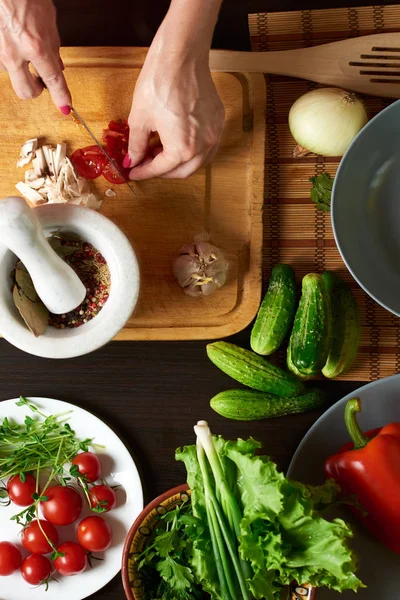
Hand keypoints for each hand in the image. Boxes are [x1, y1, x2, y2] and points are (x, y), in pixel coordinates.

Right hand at [0, 0, 70, 111]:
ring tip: (23, 45)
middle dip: (36, 90)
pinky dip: (10, 54)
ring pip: (13, 74)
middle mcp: (14, 52)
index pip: (53, 80)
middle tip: (41, 82)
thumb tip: (57, 65)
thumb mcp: (47, 20)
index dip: (61, 96)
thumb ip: (53, 46)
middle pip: (26, 92)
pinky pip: (3, 61)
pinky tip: (12, 39)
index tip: (65, 107)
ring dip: (20, 67)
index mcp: (35, 45)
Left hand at [126, 43, 224, 179]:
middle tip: (146, 163)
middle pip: (182, 171)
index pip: (161, 169)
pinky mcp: (218, 121)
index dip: (144, 172)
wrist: (181, 56)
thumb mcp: (140, 118)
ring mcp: (214, 134)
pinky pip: (207, 146)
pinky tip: (179, 140)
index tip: (134, 172)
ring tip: (161, 151)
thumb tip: (133, 160)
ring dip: (180, 163)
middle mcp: (203, 147)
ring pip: (198, 161)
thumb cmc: (159, 83)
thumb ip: (137, 145)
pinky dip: (193, 150)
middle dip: (163, 171)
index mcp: (182, 149)